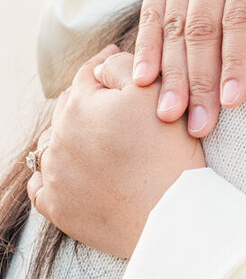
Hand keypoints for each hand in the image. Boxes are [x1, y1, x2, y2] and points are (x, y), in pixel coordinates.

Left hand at [29, 51, 204, 258]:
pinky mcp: (56, 206)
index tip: (115, 63)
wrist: (169, 215)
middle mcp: (59, 138)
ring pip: (53, 144)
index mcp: (80, 106)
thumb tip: (103, 65)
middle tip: (111, 105)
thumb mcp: (156, 94)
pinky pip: (41, 184)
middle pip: (68, 108)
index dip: (104, 66)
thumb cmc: (168, 154)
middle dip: (87, 102)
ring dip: (68, 137)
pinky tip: (72, 173)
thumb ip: (124, 67)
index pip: (88, 74)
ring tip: (93, 141)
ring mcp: (54, 174)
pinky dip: (53, 176)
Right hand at [132, 0, 245, 137]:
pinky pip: (150, 14)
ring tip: (171, 116)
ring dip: (171, 75)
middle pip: (202, 28)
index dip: (236, 60)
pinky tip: (144, 82)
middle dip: (200, 81)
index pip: (240, 16)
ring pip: (172, 26)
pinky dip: (145, 49)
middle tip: (201, 126)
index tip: (234, 101)